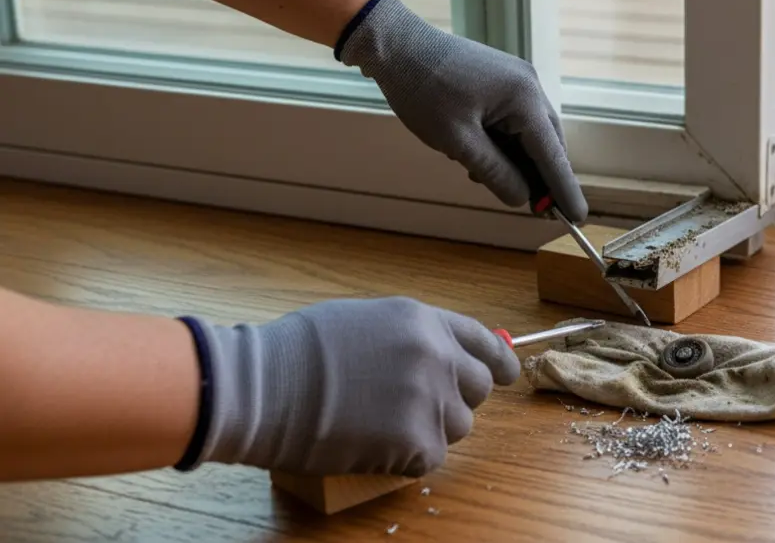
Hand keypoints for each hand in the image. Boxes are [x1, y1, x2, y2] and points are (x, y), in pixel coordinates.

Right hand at [192, 297, 519, 476]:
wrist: (265, 388)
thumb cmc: (299, 353)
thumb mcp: (367, 319)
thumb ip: (411, 336)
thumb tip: (437, 355)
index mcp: (424, 321)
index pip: (484, 343)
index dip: (497, 362)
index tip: (505, 374)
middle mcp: (438, 356)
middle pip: (476, 389)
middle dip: (454, 400)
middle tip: (416, 408)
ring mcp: (431, 399)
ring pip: (458, 426)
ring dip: (429, 431)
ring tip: (382, 425)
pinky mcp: (418, 442)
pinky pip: (432, 457)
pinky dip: (407, 459)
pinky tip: (373, 445)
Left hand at [337, 0, 587, 221]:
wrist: (397, 44)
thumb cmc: (423, 89)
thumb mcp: (458, 141)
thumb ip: (495, 172)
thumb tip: (523, 198)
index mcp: (524, 99)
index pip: (553, 155)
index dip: (564, 189)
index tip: (579, 218)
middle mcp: (529, 86)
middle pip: (547, 144)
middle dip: (541, 177)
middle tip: (535, 211)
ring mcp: (517, 80)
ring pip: (530, 134)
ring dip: (517, 161)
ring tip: (484, 179)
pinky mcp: (502, 80)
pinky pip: (514, 120)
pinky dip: (505, 143)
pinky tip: (480, 157)